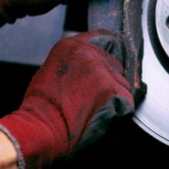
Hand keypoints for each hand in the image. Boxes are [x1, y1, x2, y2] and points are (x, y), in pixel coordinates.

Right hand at [0, 30, 134, 168]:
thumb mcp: (51, 71)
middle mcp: (90, 53)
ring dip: (116, 98)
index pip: (106, 38)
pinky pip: (128, 102)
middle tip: (94, 99)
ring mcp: (104, 71)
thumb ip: (76, 63)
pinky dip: (120, 114)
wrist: (40, 130)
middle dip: (111, 81)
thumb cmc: (41, 109)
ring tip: (94, 111)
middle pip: (117, 64)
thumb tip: (93, 66)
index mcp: (72, 46)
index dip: (110, 52)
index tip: (111, 63)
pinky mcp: (114, 91)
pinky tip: (101, 119)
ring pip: (123, 84)